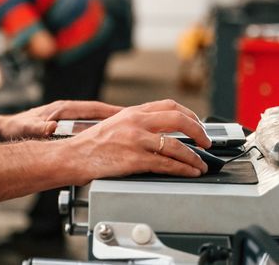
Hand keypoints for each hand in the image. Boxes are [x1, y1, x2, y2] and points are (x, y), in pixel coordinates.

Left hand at [0, 100, 123, 139]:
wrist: (5, 131)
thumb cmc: (15, 129)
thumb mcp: (27, 128)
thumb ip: (38, 128)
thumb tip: (50, 128)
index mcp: (62, 109)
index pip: (93, 109)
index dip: (112, 111)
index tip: (130, 114)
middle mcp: (67, 111)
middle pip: (99, 114)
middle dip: (119, 118)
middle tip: (139, 122)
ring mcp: (67, 118)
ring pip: (95, 122)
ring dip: (111, 126)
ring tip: (130, 132)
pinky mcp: (65, 126)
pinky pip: (88, 128)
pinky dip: (100, 132)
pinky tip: (109, 141)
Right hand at [61, 99, 211, 182]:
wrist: (72, 156)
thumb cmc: (90, 144)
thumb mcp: (114, 124)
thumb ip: (136, 123)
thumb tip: (159, 130)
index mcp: (132, 112)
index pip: (170, 106)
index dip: (190, 115)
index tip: (198, 125)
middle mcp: (136, 122)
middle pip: (178, 119)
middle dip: (199, 131)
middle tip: (206, 142)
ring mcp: (135, 140)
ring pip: (176, 145)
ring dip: (194, 156)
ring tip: (200, 164)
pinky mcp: (134, 159)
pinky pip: (166, 164)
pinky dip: (182, 168)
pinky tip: (189, 172)